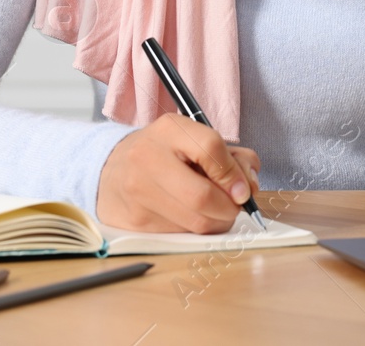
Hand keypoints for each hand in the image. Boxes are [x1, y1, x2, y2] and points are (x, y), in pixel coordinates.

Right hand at [97, 113, 261, 232]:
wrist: (114, 171)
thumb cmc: (166, 154)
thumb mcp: (195, 140)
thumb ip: (231, 156)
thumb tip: (251, 187)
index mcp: (168, 130)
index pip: (211, 148)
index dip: (234, 172)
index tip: (243, 187)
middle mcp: (148, 158)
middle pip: (203, 196)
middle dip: (230, 207)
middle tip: (235, 205)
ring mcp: (138, 193)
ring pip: (196, 222)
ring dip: (217, 221)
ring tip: (215, 210)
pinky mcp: (136, 222)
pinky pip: (182, 235)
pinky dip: (197, 230)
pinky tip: (191, 215)